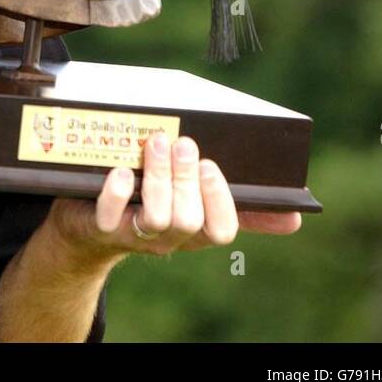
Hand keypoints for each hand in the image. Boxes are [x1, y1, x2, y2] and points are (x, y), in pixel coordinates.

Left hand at [45, 131, 302, 266]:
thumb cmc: (147, 204)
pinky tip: (121, 171)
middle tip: (182, 143)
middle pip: (188, 220)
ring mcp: (133, 235)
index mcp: (194, 232)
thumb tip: (295, 217)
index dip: (219, 201)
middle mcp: (167, 239)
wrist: (86, 227)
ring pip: (157, 218)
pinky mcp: (99, 228)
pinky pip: (110, 217)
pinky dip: (117, 193)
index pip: (221, 231)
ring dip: (158, 177)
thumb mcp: (192, 205)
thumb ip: (235, 206)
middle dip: (187, 179)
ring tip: (155, 142)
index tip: (211, 166)